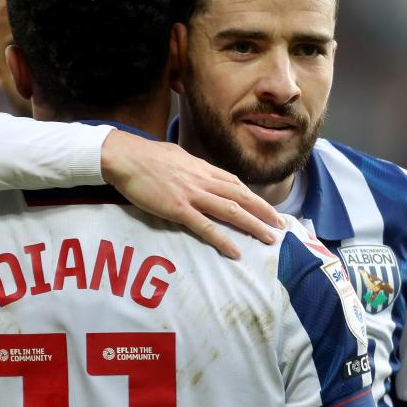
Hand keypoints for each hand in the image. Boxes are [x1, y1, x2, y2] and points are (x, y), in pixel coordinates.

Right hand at [99, 130, 281, 257]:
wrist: (125, 156)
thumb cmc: (145, 156)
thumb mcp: (176, 156)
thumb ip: (190, 166)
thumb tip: (196, 171)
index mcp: (202, 168)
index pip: (235, 183)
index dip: (253, 196)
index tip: (265, 207)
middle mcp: (203, 180)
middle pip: (241, 196)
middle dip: (263, 211)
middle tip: (280, 225)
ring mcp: (192, 194)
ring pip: (231, 211)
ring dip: (253, 225)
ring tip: (269, 238)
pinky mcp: (178, 208)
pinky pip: (205, 227)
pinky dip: (222, 240)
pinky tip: (235, 251)